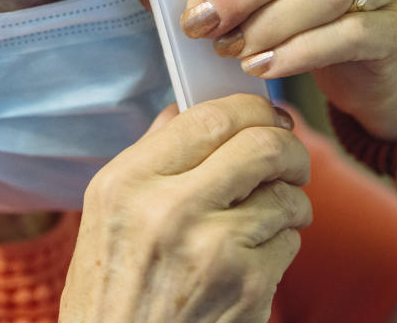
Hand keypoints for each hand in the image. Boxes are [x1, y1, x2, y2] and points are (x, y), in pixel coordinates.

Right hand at [60, 95, 311, 322]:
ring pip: (286, 195)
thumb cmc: (110, 287)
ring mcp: (214, 249)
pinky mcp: (248, 287)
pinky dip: (280, 242)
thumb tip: (187, 110)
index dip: (249, 108)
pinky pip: (289, 242)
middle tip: (289, 157)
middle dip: (289, 147)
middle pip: (263, 146)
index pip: (209, 118)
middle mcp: (170, 209)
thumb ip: (149, 155)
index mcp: (129, 182)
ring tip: (271, 211)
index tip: (264, 114)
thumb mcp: (106, 212)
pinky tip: (253, 254)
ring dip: (289, 200)